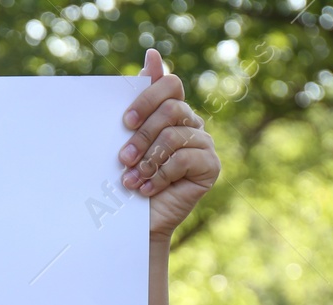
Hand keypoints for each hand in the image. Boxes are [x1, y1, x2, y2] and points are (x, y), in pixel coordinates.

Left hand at [118, 48, 219, 240]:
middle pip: (172, 109)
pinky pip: (185, 158)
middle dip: (142, 135)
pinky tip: (147, 190)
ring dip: (147, 160)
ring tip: (130, 180)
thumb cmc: (128, 179)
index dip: (147, 98)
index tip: (125, 122)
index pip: (170, 85)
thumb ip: (139, 101)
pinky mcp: (211, 166)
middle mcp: (191, 124)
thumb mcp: (127, 139)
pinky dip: (160, 175)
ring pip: (175, 136)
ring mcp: (204, 144)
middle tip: (122, 158)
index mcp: (173, 112)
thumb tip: (152, 54)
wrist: (136, 223)